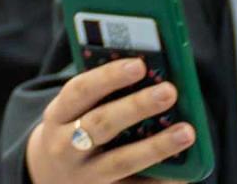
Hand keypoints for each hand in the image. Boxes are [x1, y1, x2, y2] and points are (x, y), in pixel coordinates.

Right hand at [23, 59, 194, 181]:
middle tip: (169, 91)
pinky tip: (186, 170)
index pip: (80, 90)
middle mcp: (66, 146)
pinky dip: (164, 178)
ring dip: (157, 145)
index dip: (108, 76)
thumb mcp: (67, 114)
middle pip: (102, 123)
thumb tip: (143, 78)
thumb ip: (94, 99)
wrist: (49, 179)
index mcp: (56, 116)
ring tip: (187, 131)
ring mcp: (87, 175)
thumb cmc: (69, 134)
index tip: (138, 65)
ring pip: (123, 160)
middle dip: (137, 106)